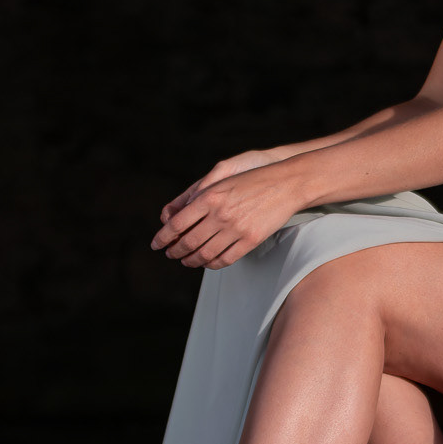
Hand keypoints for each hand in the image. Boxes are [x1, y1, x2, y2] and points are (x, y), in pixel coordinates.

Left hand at [151, 158, 305, 269]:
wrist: (286, 184)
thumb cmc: (252, 180)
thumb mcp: (222, 179)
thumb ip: (199, 196)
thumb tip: (175, 214)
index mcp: (210, 196)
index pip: (177, 224)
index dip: (163, 237)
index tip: (156, 244)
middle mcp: (220, 214)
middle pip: (188, 242)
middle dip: (175, 252)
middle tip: (171, 254)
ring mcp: (236, 229)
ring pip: (205, 254)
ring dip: (191, 261)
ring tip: (187, 261)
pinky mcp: (250, 240)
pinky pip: (225, 259)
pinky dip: (212, 264)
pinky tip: (208, 262)